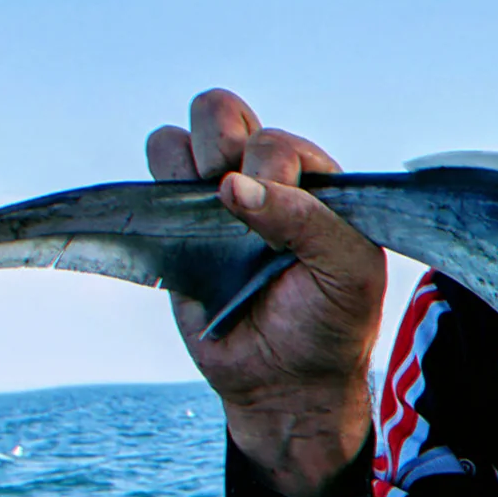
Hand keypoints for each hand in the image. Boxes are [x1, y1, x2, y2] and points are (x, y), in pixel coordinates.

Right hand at [147, 89, 385, 496]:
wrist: (288, 383)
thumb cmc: (331, 323)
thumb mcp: (347, 272)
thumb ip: (307, 221)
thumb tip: (231, 185)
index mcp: (315, 182)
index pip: (276, 142)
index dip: (270, 171)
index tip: (277, 218)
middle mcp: (264, 181)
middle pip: (221, 113)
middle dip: (218, 144)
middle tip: (228, 197)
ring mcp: (216, 203)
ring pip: (180, 139)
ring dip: (185, 165)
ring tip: (207, 214)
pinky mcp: (176, 230)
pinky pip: (150, 184)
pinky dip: (152, 189)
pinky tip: (178, 225)